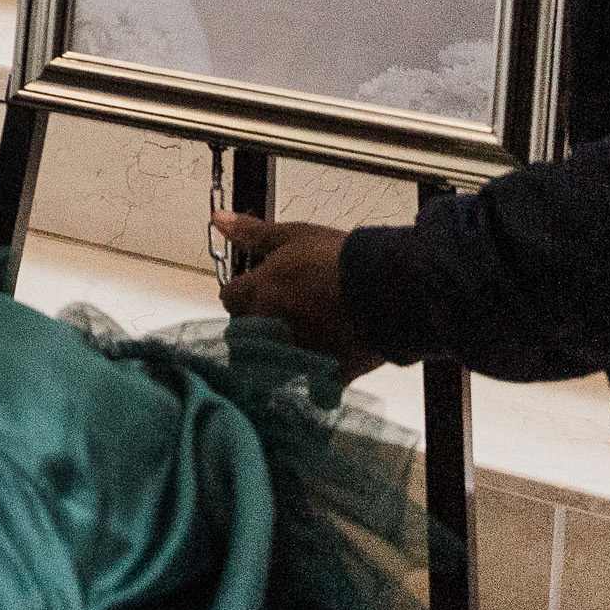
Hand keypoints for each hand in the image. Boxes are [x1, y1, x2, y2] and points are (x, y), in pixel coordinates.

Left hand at [212, 214, 379, 377]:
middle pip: (244, 335)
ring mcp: (296, 353)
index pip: (230, 299)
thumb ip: (253, 233)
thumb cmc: (343, 259)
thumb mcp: (295, 236)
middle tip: (283, 317)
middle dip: (255, 328)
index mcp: (260, 292)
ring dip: (278, 357)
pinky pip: (313, 390)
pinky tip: (326, 372)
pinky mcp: (326, 375)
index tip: (259, 293)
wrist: (390, 289)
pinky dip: (317, 384)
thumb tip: (219, 219)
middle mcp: (271, 326)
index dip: (242, 295)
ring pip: (269, 365)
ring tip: (304, 341)